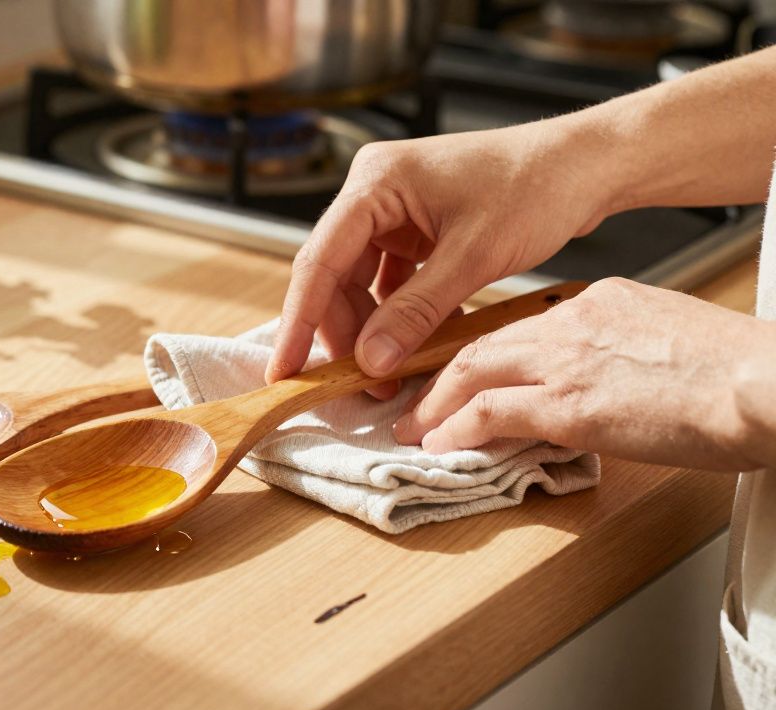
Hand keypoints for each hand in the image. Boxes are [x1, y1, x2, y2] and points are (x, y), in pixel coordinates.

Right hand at [266, 121, 609, 389]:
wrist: (587, 165)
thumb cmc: (536, 188)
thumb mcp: (472, 258)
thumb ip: (415, 312)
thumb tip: (369, 361)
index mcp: (374, 182)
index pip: (319, 260)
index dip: (298, 321)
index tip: (283, 369)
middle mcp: (373, 191)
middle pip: (335, 275)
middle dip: (346, 333)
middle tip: (362, 384)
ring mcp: (393, 209)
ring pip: (361, 283)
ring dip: (374, 330)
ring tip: (392, 374)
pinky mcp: (414, 227)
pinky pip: (392, 280)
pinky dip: (402, 315)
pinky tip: (420, 343)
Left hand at [392, 278, 775, 470]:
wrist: (767, 383)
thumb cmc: (740, 372)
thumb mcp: (671, 339)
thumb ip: (626, 351)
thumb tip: (608, 381)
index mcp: (604, 301)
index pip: (525, 325)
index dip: (487, 353)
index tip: (466, 371)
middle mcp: (576, 321)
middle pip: (486, 343)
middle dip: (442, 374)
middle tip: (416, 396)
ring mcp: (568, 362)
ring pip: (474, 372)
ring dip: (435, 403)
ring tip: (413, 426)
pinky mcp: (569, 405)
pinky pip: (491, 413)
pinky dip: (456, 429)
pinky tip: (440, 444)